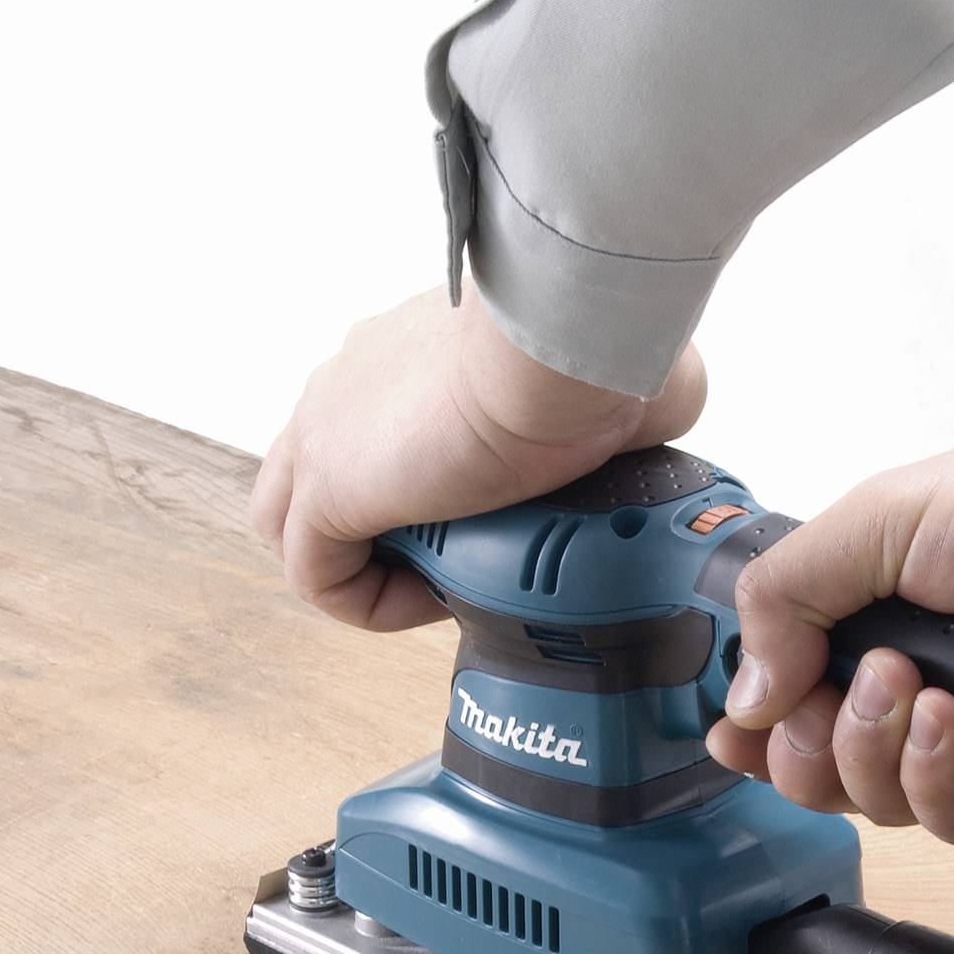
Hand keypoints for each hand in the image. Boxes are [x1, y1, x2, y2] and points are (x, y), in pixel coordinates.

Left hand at [251, 284, 708, 627]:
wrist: (564, 352)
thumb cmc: (596, 353)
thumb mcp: (628, 381)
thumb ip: (638, 402)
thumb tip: (660, 418)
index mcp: (408, 350)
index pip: (377, 426)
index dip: (427, 490)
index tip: (490, 519)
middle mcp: (350, 383)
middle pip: (315, 470)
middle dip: (372, 529)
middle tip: (455, 557)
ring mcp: (326, 432)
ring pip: (293, 522)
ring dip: (361, 567)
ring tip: (441, 587)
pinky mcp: (326, 487)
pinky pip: (317, 576)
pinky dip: (368, 603)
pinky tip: (435, 599)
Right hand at [708, 378, 953, 842]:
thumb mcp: (886, 517)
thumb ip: (788, 595)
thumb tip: (745, 693)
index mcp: (883, 610)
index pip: (792, 691)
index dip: (760, 724)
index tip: (740, 735)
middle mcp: (928, 679)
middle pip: (823, 766)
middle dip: (815, 743)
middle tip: (848, 693)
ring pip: (883, 803)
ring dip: (881, 752)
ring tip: (924, 692)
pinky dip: (946, 779)